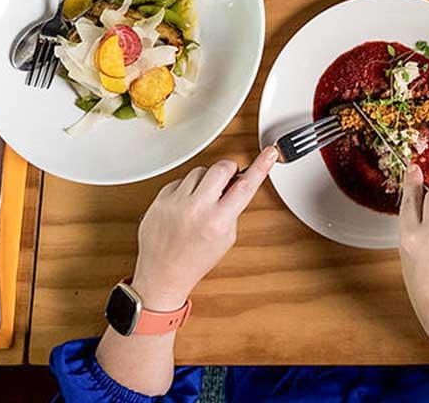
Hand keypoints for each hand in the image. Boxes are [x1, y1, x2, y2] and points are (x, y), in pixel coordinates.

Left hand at [129, 147, 276, 310]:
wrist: (162, 274)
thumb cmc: (194, 260)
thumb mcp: (226, 238)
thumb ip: (233, 209)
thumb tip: (237, 184)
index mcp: (217, 221)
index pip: (245, 186)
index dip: (260, 166)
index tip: (268, 153)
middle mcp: (196, 209)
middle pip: (221, 168)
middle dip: (229, 170)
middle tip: (228, 180)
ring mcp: (176, 203)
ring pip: (199, 170)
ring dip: (206, 180)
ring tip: (202, 199)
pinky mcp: (160, 199)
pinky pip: (180, 180)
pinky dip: (186, 188)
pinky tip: (185, 204)